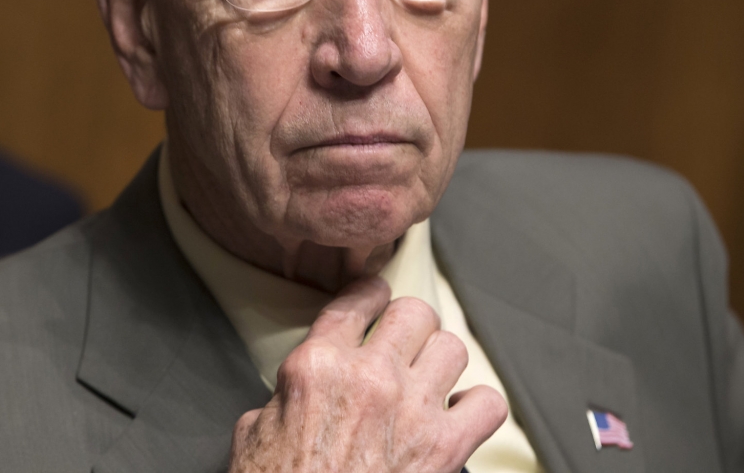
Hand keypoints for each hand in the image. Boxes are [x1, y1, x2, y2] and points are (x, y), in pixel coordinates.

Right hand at [229, 277, 507, 472]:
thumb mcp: (255, 432)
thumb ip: (284, 396)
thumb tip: (294, 393)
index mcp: (318, 366)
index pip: (357, 299)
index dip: (371, 294)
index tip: (376, 300)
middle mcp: (369, 377)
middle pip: (415, 312)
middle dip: (411, 324)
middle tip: (404, 341)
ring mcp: (412, 410)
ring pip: (453, 347)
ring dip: (443, 361)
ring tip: (432, 377)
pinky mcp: (445, 449)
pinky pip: (487, 403)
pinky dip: (478, 407)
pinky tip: (460, 414)